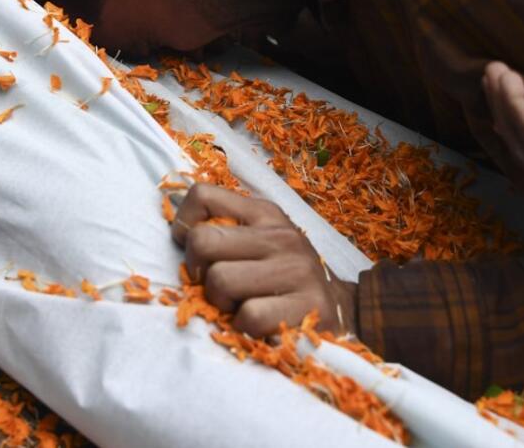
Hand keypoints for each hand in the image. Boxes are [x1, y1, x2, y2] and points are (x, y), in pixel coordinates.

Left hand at [171, 184, 356, 337]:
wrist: (346, 310)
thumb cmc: (285, 278)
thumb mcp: (260, 241)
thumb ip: (225, 231)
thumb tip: (178, 232)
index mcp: (264, 213)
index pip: (201, 195)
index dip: (184, 226)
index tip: (198, 252)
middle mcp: (280, 234)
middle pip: (201, 241)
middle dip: (198, 271)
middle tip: (216, 286)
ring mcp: (297, 269)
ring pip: (220, 280)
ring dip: (221, 303)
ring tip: (240, 305)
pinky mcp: (309, 306)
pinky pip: (249, 315)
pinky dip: (244, 327)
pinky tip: (259, 325)